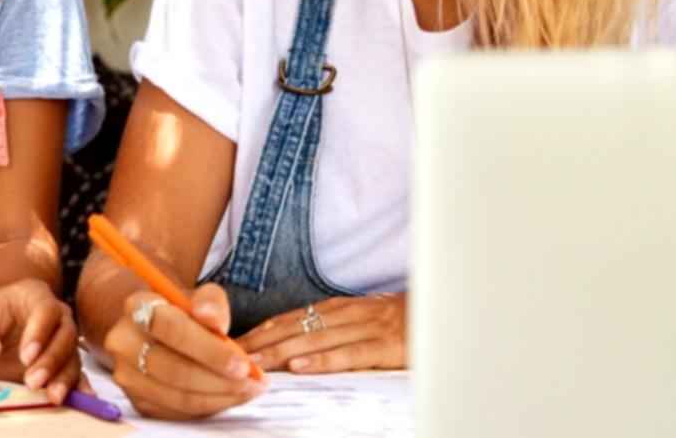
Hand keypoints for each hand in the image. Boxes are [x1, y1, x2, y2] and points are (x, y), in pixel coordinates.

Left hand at [0, 278, 79, 403]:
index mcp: (32, 295)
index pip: (45, 308)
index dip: (39, 332)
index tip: (25, 357)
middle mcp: (54, 315)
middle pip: (65, 333)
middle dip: (51, 359)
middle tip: (32, 383)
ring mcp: (59, 339)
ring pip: (72, 355)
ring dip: (64, 377)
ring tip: (52, 397)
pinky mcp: (60, 362)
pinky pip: (75, 372)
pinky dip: (79, 386)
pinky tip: (84, 399)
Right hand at [103, 283, 264, 419]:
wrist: (154, 328)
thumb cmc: (182, 311)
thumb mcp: (200, 296)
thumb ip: (212, 302)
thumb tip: (214, 320)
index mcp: (137, 307)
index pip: (173, 330)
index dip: (211, 351)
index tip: (243, 364)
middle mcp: (123, 342)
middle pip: (175, 370)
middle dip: (221, 380)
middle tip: (253, 381)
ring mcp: (126, 375)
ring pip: (178, 397)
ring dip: (220, 398)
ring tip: (248, 389)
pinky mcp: (137, 400)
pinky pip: (177, 412)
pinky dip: (208, 407)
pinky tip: (228, 396)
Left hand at [236, 293, 406, 373]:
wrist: (446, 313)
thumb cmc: (402, 324)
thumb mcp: (363, 321)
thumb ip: (333, 330)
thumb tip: (296, 348)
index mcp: (339, 308)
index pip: (289, 319)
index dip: (259, 332)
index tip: (230, 344)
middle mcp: (347, 313)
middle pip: (294, 328)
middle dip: (260, 342)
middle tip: (229, 356)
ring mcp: (365, 327)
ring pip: (314, 339)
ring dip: (280, 351)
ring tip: (254, 362)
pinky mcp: (384, 346)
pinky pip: (349, 353)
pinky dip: (323, 360)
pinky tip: (300, 368)